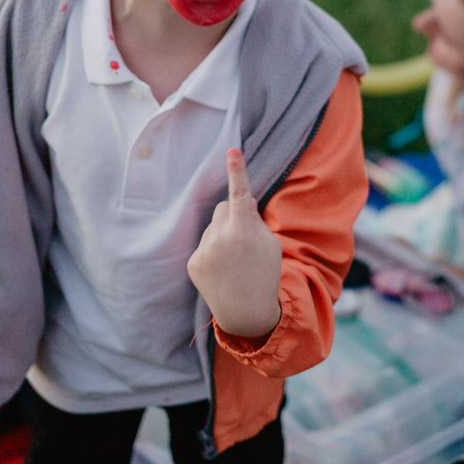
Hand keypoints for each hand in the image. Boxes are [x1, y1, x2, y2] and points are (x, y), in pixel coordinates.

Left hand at [187, 149, 282, 338]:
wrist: (246, 313)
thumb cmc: (264, 275)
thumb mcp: (270, 245)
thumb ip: (255, 220)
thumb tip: (244, 200)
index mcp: (244, 231)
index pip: (240, 193)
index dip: (237, 170)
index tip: (232, 150)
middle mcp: (220, 238)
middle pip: (223, 207)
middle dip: (233, 215)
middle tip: (245, 239)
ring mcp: (204, 251)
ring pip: (212, 225)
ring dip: (223, 234)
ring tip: (234, 260)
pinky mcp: (193, 262)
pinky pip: (204, 243)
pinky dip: (213, 250)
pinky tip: (222, 269)